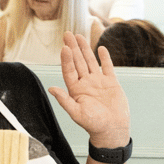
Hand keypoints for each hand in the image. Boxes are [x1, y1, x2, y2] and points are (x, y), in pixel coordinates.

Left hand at [48, 32, 129, 147]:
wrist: (112, 129)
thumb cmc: (93, 124)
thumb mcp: (76, 113)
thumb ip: (64, 100)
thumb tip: (51, 88)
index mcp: (75, 89)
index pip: (69, 70)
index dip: (66, 59)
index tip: (65, 47)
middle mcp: (85, 83)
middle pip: (77, 61)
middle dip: (73, 47)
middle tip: (67, 33)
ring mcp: (98, 82)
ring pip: (90, 61)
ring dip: (85, 49)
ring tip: (79, 36)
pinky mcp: (111, 83)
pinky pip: (107, 67)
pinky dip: (104, 58)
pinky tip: (100, 48)